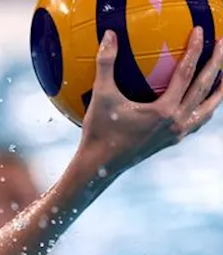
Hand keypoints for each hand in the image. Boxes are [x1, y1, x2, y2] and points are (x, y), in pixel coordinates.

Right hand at [80, 26, 222, 175]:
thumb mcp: (101, 96)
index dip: (195, 50)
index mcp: (163, 111)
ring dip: (218, 91)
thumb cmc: (99, 131)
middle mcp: (176, 123)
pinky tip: (204, 103)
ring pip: (207, 109)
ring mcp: (176, 134)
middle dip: (217, 64)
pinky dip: (205, 108)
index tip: (200, 32)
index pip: (186, 74)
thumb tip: (109, 36)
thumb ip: (106, 64)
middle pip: (205, 89)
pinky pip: (197, 121)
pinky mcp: (172, 141)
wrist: (99, 166)